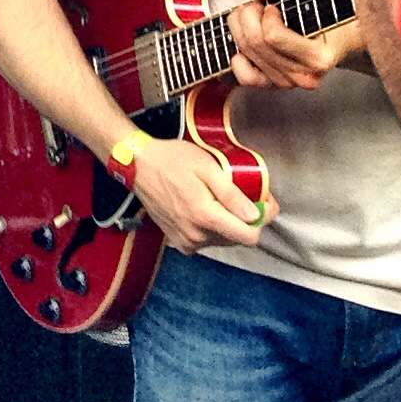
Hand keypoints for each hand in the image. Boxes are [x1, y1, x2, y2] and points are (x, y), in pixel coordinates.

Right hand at [117, 135, 267, 250]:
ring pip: (223, 240)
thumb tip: (254, 215)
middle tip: (240, 193)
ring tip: (218, 199)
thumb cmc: (172, 160)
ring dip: (228, 223)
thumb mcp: (207, 167)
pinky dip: (211, 229)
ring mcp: (186, 241)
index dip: (263, 218)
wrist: (137, 165)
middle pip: (238, 238)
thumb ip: (231, 194)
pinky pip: (206, 242)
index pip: (250, 236)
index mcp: (205, 216)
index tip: (263, 201)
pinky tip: (204, 210)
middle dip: (245, 218)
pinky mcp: (178, 242)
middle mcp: (196, 235)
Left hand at [229, 0, 349, 90]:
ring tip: (256, 19)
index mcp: (318, 56)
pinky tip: (246, 42)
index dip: (266, 14)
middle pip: (256, 43)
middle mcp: (305, 75)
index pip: (272, 36)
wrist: (344, 32)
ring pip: (247, 54)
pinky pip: (246, 77)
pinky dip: (239, 57)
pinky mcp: (276, 83)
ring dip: (242, 28)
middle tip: (259, 6)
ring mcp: (290, 81)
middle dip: (249, 15)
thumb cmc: (328, 9)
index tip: (274, 6)